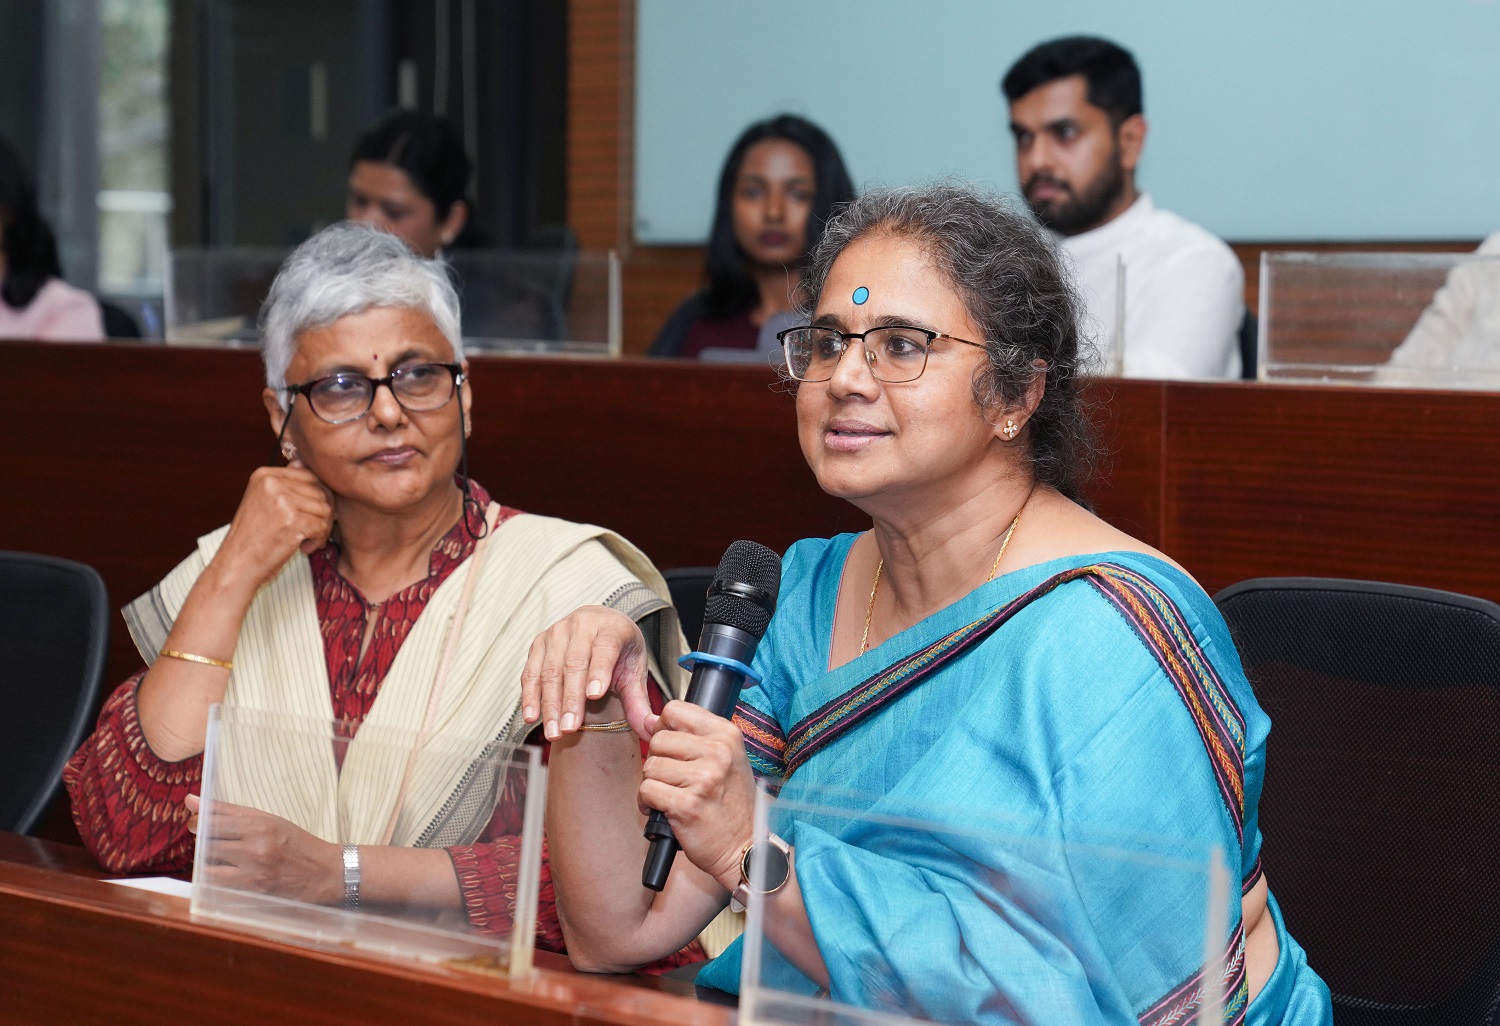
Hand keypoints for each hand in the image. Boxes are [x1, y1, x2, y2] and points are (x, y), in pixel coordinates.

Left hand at [187, 794, 342, 904]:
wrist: (323, 873)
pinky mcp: (252, 891)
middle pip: (208, 844)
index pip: (212, 822)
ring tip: (220, 857)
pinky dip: (215, 877)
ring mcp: (253, 872)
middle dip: (202, 842)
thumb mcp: (267, 820)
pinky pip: (217, 884)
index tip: (197, 823)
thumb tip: (190, 800)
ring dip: (207, 861)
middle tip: (212, 841)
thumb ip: (227, 811)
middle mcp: (255, 848)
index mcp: (260, 825)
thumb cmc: (295, 843)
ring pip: (208, 866)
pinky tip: (226, 872)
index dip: (197, 823)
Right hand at [213, 461, 335, 587]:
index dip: (318, 498)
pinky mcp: (291, 520)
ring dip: (321, 529)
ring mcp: (282, 500)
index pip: (310, 476)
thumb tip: (301, 461)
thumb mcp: (263, 502)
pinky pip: (322, 526)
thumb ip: (283, 483)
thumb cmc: (252, 539)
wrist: (236, 566)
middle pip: (321, 492)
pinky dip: (318, 540)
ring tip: (304, 541)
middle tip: (311, 532)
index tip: (310, 516)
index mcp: (264, 475)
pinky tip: (303, 548)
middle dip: (323, 514)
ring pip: (326, 509)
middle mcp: (272, 483)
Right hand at [521, 605, 653, 739]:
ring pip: (550, 670)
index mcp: (612, 627)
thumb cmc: (620, 653)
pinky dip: (530, 695)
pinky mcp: (539, 643)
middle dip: (571, 699)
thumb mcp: (634, 672)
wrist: (600, 626)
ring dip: (550, 703)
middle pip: (574, 663)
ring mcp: (557, 632)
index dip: (599, 671)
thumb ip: (639, 702)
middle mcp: (582, 624)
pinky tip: (532, 717)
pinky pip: (531, 671)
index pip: (605, 648)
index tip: (594, 696)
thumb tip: (650, 730)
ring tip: (554, 732)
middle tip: (570, 728)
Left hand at [638, 701, 756, 891]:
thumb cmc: (732, 804)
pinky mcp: (686, 805)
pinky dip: (648, 803)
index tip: (671, 748)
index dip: (665, 728)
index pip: (675, 710)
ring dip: (653, 784)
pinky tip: (665, 809)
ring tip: (672, 796)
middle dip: (658, 761)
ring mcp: (703, 779)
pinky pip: (647, 791)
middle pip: (658, 740)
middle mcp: (717, 752)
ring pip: (650, 767)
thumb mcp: (725, 759)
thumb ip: (691, 737)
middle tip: (673, 779)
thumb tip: (648, 720)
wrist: (745, 846)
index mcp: (726, 735)